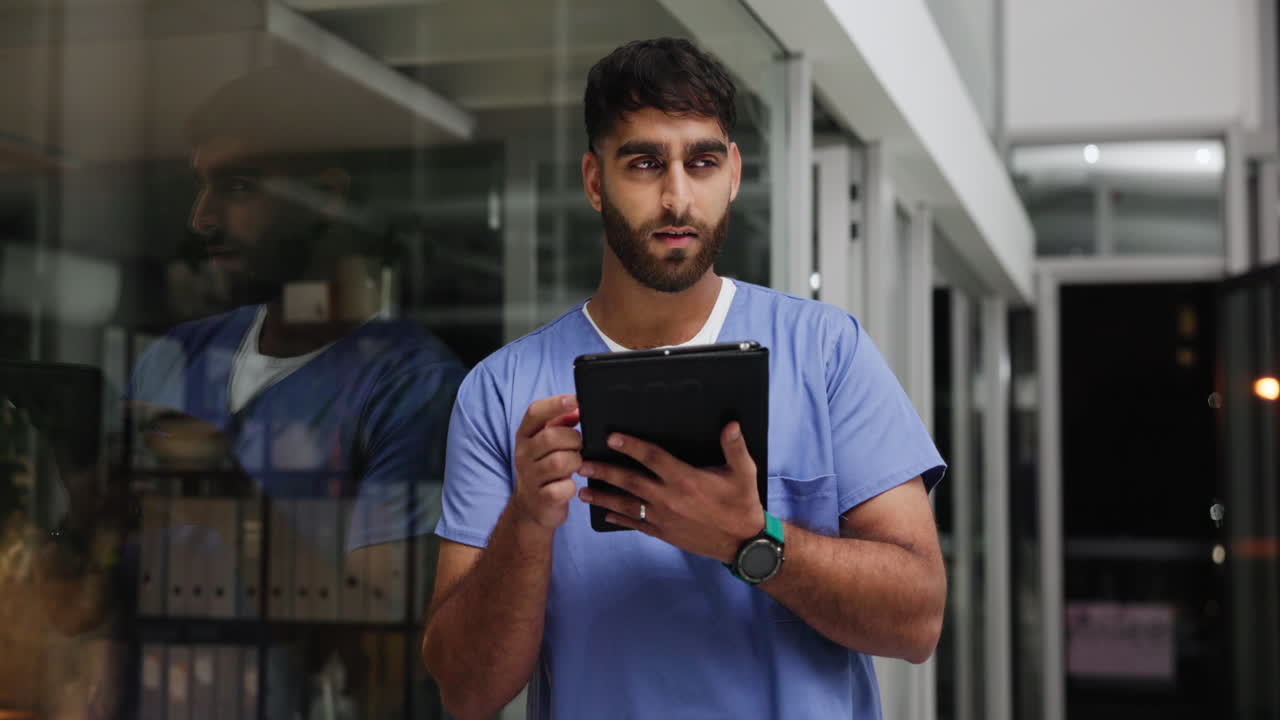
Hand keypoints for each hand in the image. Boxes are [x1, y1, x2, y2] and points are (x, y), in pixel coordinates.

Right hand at [510, 395, 582, 530]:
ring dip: (575, 462)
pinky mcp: (542, 498)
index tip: (575, 400)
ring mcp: (530, 477)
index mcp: (524, 436)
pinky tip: (569, 485)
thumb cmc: (544, 468)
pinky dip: (571, 486)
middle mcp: (523, 454)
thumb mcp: (546, 444)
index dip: (555, 404)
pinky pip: (563, 488)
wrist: (531, 508)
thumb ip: (559, 423)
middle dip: (573, 439)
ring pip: (560, 462)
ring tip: (576, 465)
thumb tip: (576, 408)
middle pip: (551, 436)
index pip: (534, 412)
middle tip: (579, 446)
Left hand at [577, 422, 762, 563]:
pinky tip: (604, 514)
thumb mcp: (744, 473)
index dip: (631, 446)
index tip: (611, 438)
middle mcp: (670, 499)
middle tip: (582, 464)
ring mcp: (664, 518)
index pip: (652, 458)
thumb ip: (735, 447)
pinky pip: (636, 524)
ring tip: (582, 490)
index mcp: (686, 480)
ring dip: (603, 497)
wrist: (742, 543)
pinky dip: (618, 519)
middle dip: (604, 472)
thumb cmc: (742, 504)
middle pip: (630, 481)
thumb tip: (730, 424)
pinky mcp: (664, 533)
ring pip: (627, 505)